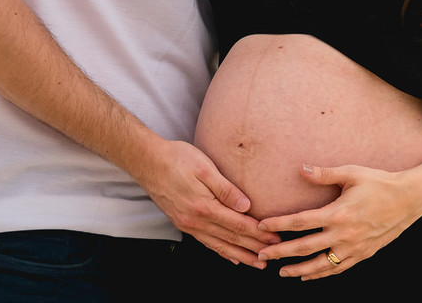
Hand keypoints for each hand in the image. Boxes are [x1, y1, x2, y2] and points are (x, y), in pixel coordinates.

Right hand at [134, 140, 279, 267]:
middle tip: (272, 254)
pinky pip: (205, 242)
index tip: (274, 239)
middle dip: (253, 247)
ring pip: (219, 245)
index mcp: (204, 207)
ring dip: (239, 255)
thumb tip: (246, 206)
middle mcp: (195, 221)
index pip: (238, 225)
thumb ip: (226, 189)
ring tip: (256, 263)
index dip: (258, 234)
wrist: (147, 161)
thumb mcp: (204, 167)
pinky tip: (230, 256)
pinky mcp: (182, 223)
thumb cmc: (177, 159)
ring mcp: (187, 224)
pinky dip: (220, 251)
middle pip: (231, 238)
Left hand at [254, 163, 421, 279]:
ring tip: (281, 272)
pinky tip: (309, 276)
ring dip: (299, 270)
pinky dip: (322, 274)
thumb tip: (300, 168)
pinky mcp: (364, 254)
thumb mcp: (351, 173)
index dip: (279, 225)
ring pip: (321, 264)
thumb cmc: (379, 182)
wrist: (410, 199)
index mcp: (338, 213)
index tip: (261, 225)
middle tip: (262, 255)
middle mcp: (344, 234)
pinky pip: (338, 268)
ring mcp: (354, 248)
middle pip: (305, 247)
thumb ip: (324, 173)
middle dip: (281, 252)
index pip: (300, 222)